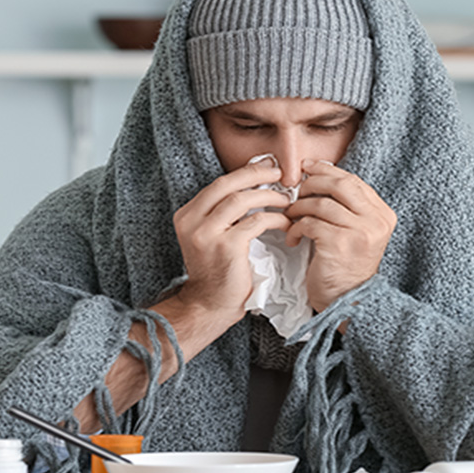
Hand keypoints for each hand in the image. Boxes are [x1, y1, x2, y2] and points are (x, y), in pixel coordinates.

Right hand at [172, 157, 292, 326]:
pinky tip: (285, 222)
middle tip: (279, 173)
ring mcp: (206, 234)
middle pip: (227, 185)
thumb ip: (223, 213)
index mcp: (187, 215)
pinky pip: (255, 222)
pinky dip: (274, 218)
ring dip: (269, 196)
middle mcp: (192, 221)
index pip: (219, 184)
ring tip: (286, 199)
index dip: (245, 172)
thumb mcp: (211, 236)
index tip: (267, 167)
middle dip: (257, 175)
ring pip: (241, 200)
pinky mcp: (226, 246)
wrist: (210, 305)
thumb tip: (253, 185)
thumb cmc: (218, 271)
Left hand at [285, 159, 396, 311]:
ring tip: (291, 217)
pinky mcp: (339, 244)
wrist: (347, 301)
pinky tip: (293, 238)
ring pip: (320, 203)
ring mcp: (360, 232)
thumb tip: (317, 173)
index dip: (327, 170)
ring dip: (298, 208)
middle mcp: (375, 221)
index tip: (307, 167)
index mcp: (382, 214)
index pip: (352, 180)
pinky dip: (296, 228)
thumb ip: (346, 206)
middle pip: (339, 184)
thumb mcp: (355, 231)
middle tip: (296, 191)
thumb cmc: (344, 265)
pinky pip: (310, 223)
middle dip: (311, 183)